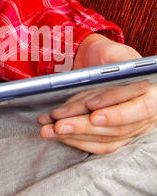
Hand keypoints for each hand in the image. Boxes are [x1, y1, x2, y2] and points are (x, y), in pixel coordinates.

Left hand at [37, 35, 156, 152]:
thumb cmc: (108, 56)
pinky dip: (75, 140)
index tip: (93, 113)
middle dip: (85, 126)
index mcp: (151, 94)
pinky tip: (56, 133)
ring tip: (49, 130)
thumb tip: (119, 69)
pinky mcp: (112, 136)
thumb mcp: (115, 52)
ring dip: (75, 135)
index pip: (139, 109)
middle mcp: (143, 115)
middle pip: (116, 128)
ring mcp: (128, 128)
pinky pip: (96, 144)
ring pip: (103, 139)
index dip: (117, 113)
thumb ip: (119, 60)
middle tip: (59, 125)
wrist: (97, 62)